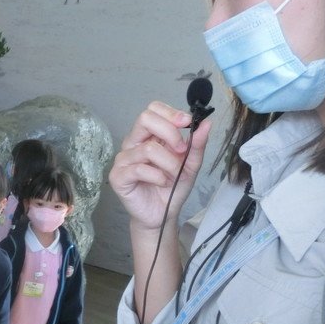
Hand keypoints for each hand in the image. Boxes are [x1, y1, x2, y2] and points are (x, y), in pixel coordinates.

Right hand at [108, 101, 212, 231]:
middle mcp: (133, 144)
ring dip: (169, 163)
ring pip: (148, 148)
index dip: (171, 113)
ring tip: (173, 175)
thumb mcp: (191, 164)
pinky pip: (139, 168)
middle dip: (170, 132)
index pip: (153, 110)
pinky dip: (157, 176)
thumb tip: (206, 122)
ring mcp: (123, 160)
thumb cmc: (172, 188)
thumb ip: (197, 144)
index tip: (188, 124)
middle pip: (145, 119)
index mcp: (148, 136)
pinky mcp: (118, 177)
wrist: (162, 214)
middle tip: (181, 150)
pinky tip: (161, 183)